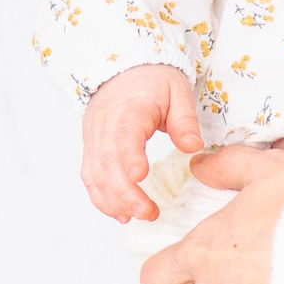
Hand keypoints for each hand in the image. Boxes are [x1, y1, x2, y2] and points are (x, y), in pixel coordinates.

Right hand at [80, 64, 201, 220]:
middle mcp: (106, 125)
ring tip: (138, 215)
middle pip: (107, 162)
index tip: (140, 176)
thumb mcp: (177, 91)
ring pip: (95, 174)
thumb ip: (184, 120)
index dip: (130, 156)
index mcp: (130, 108)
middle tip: (148, 212)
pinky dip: (101, 198)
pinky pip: (90, 176)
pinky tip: (120, 213)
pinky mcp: (91, 147)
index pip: (126, 133)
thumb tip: (193, 147)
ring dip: (113, 199)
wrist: (123, 68)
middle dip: (125, 192)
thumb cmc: (152, 80)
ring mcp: (94, 137)